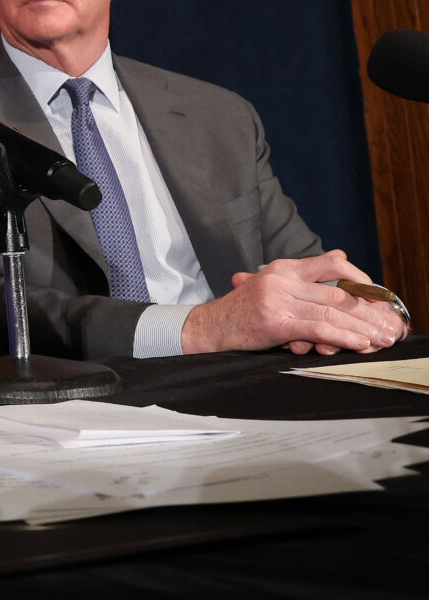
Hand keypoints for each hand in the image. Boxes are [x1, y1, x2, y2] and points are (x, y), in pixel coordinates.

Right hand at [180, 251, 405, 354]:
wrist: (209, 328)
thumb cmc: (242, 311)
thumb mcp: (271, 284)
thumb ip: (304, 274)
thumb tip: (340, 256)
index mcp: (283, 268)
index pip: (331, 265)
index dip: (361, 280)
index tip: (380, 298)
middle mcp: (282, 279)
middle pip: (338, 293)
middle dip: (369, 313)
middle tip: (390, 327)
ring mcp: (278, 300)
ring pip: (332, 312)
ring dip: (362, 328)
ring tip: (381, 339)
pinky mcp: (275, 322)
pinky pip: (318, 328)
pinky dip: (343, 337)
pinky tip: (358, 344)